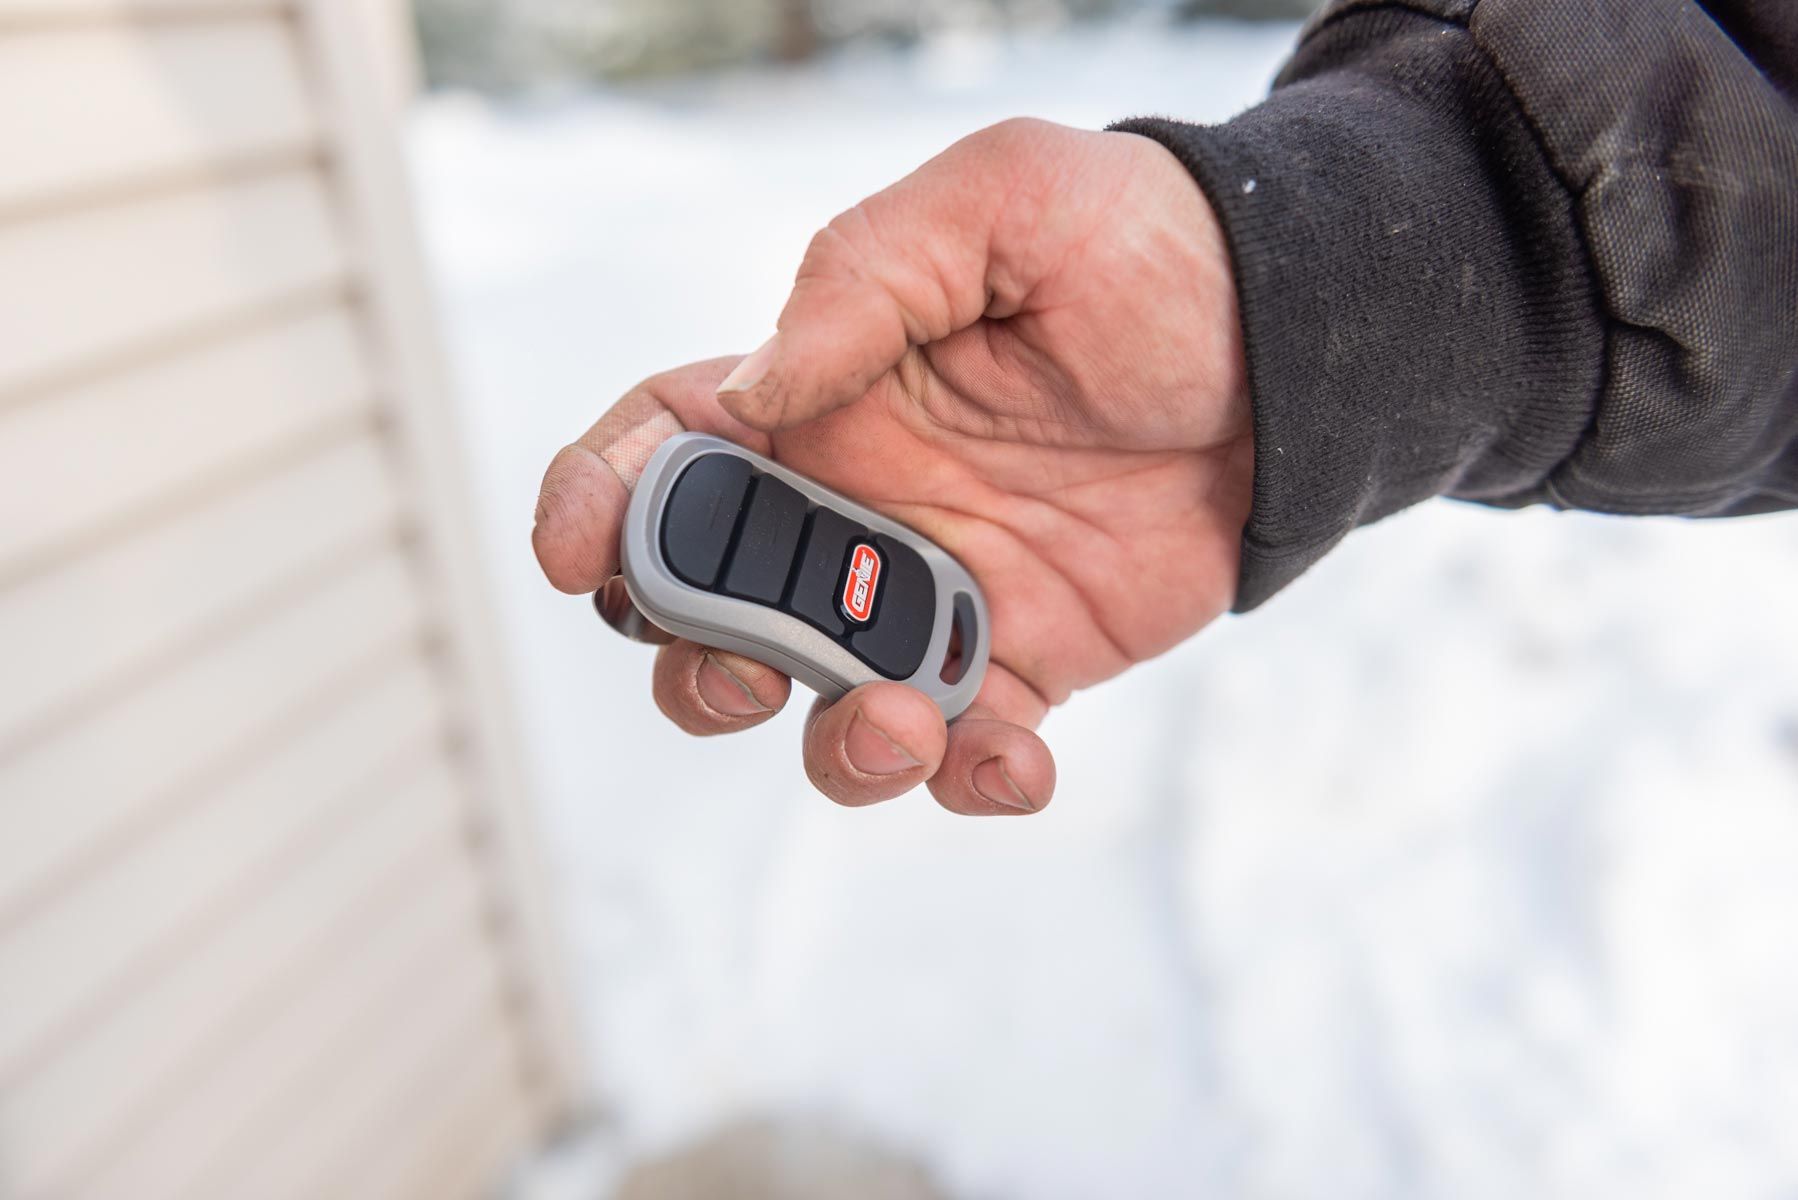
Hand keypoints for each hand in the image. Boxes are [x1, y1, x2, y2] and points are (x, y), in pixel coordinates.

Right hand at [533, 118, 1250, 814]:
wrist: (1293, 343)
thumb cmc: (1141, 246)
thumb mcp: (996, 204)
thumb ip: (858, 284)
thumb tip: (754, 399)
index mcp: (822, 392)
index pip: (666, 446)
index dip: (595, 496)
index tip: (571, 548)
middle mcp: (856, 503)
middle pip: (709, 608)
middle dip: (694, 658)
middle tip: (746, 662)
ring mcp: (934, 592)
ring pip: (821, 708)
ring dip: (831, 745)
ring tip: (899, 723)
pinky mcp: (1023, 658)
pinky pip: (964, 749)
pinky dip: (969, 779)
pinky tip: (1014, 761)